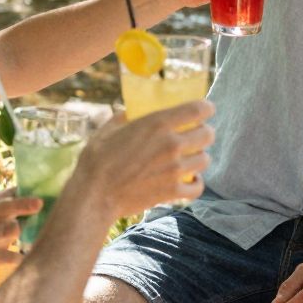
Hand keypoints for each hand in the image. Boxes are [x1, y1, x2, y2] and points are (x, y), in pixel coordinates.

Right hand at [74, 100, 215, 213]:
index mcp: (157, 123)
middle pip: (208, 134)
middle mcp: (171, 144)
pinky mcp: (173, 191)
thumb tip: (130, 113)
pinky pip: (198, 187)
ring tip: (190, 158)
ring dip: (199, 157)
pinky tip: (190, 180)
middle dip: (204, 133)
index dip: (207, 108)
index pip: (197, 109)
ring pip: (205, 160)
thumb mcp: (108, 130)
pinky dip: (197, 184)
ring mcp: (175, 169)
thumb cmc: (96, 160)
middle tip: (196, 135)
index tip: (206, 110)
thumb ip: (124, 117)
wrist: (94, 195)